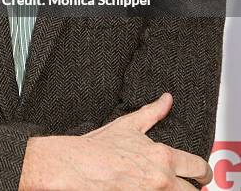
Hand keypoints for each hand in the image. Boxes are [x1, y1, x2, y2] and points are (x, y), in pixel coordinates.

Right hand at [19, 93, 210, 189]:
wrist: (79, 166)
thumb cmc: (100, 146)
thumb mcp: (129, 125)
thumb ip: (153, 112)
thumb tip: (167, 99)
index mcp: (163, 158)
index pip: (198, 167)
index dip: (201, 171)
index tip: (200, 173)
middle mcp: (163, 180)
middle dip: (191, 187)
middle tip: (185, 184)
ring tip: (164, 186)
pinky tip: (148, 189)